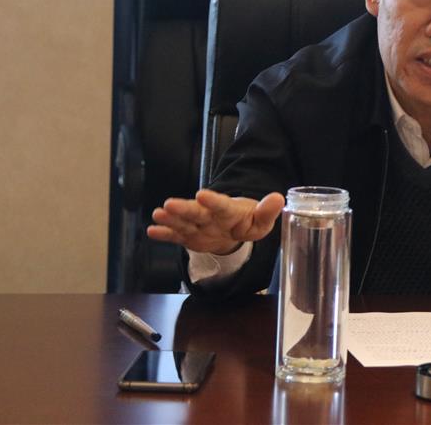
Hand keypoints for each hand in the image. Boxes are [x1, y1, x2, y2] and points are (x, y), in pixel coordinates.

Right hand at [147, 189, 283, 254]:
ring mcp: (198, 225)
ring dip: (171, 219)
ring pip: (183, 222)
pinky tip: (152, 231)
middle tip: (169, 204)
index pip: (221, 205)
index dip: (213, 200)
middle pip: (197, 212)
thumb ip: (267, 211)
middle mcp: (210, 216)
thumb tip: (278, 198)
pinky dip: (165, 234)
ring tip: (157, 214)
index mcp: (229, 211)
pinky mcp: (189, 236)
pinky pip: (176, 236)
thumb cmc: (247, 221)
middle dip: (184, 209)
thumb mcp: (261, 221)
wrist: (233, 228)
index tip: (202, 194)